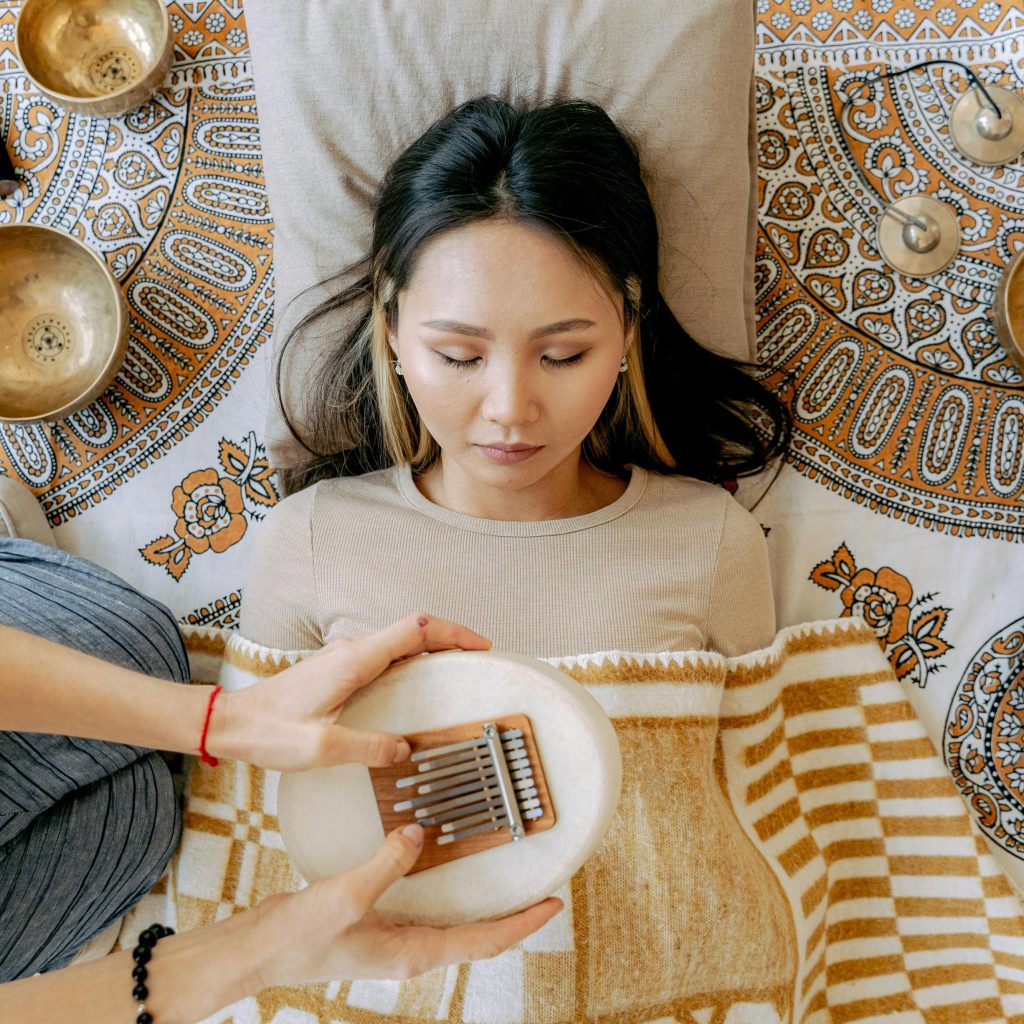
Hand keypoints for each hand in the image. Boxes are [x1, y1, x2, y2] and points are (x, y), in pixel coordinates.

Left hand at [206, 612, 490, 770]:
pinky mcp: (339, 668)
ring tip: (459, 668)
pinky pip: (386, 654)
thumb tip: (405, 749)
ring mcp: (345, 657)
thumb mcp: (321, 749)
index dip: (452, 633)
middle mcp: (352, 651)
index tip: (481, 645)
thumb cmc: (270, 732)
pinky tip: (421, 681)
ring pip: (400, 640)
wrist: (231, 722)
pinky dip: (413, 658)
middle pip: (414, 630)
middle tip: (481, 657)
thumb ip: (368, 747)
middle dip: (451, 637)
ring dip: (432, 647)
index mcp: (354, 660)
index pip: (415, 630)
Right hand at [244, 823, 562, 989]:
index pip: (483, 941)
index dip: (521, 923)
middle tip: (541, 892)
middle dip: (512, 916)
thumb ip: (387, 863)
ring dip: (481, 904)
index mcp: (412, 954)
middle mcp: (410, 949)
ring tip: (507, 880)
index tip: (552, 905)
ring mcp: (395, 937)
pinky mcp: (379, 921)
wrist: (259, 949)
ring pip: (453, 921)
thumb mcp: (348, 897)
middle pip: (477, 935)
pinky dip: (444, 888)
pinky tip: (442, 867)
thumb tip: (418, 835)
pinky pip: (425, 905)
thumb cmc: (300, 938)